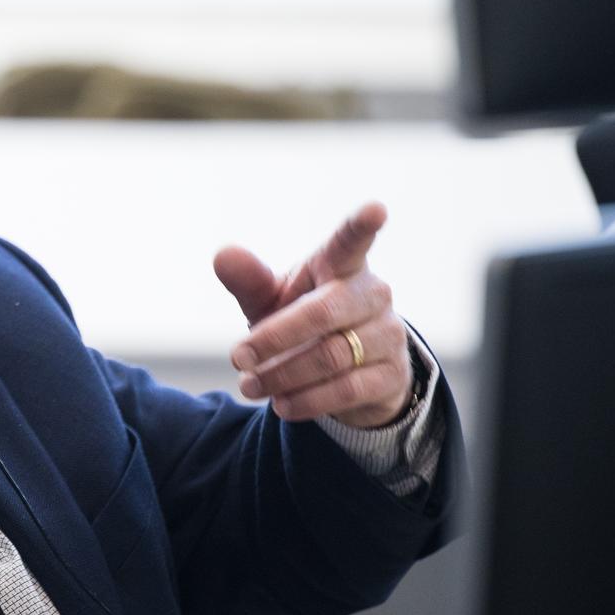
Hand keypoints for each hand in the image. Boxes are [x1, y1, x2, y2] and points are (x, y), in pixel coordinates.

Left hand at [213, 202, 413, 428]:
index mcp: (341, 265)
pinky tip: (282, 405)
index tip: (375, 209)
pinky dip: (307, 400)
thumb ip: (249, 280)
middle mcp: (372, 294)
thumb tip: (222, 255)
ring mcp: (388, 334)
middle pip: (323, 313)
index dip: (362, 225)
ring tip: (250, 386)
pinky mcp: (392, 374)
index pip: (352, 242)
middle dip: (274, 338)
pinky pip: (347, 389)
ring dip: (283, 375)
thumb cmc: (302, 321)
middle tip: (237, 357)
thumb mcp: (273, 300)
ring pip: (332, 356)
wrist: (348, 373)